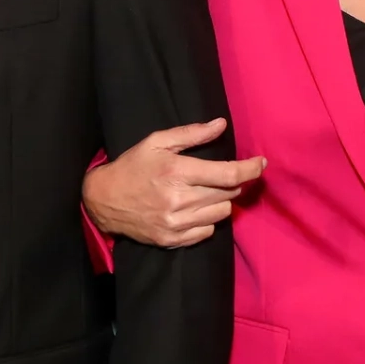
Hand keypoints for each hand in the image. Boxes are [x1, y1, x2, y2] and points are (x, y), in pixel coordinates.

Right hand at [83, 119, 265, 246]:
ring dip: (220, 201)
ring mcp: (175, 223)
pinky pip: (207, 232)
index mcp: (177, 172)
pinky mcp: (171, 239)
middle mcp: (178, 200)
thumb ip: (192, 134)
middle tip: (220, 175)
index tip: (261, 164)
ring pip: (221, 213)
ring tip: (203, 192)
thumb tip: (221, 124)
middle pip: (228, 193)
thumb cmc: (133, 166)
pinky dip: (207, 220)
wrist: (103, 199)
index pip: (228, 174)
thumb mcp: (157, 141)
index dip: (250, 169)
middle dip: (231, 182)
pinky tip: (194, 209)